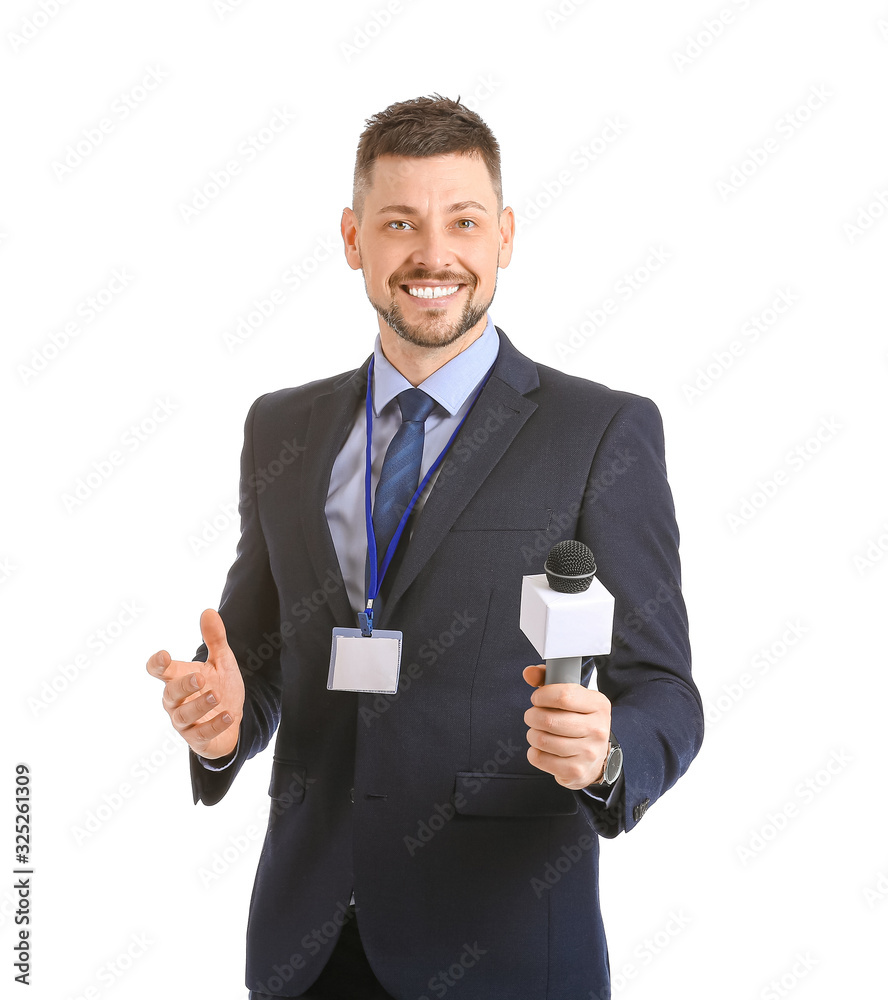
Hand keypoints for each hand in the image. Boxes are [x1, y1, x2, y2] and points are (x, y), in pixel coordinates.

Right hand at [146, 609, 244, 758]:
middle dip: (183, 685)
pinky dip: (214, 725)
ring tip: (216, 695)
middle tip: (199, 677)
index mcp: (178, 679)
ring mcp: (185, 722)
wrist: (233, 719)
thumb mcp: (221, 662)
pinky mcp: (198, 739)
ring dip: (199, 705)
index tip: (164, 656)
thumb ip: (215, 639)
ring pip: (183, 716)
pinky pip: (201, 734)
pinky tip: (228, 715)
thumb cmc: (220, 687)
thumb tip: (209, 611)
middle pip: (170, 694)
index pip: (158, 671)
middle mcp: (176, 702)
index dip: (157, 664)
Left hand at [522, 664, 611, 789]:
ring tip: (537, 732)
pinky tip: (542, 749)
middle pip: (549, 720)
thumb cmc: (578, 720)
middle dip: (532, 716)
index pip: (563, 695)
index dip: (542, 696)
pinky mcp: (576, 771)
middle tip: (532, 716)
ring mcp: (589, 752)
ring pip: (542, 740)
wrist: (596, 757)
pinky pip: (540, 758)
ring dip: (532, 734)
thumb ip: (547, 679)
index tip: (537, 698)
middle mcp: (598, 729)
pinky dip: (534, 752)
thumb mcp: (571, 696)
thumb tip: (528, 672)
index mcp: (599, 704)